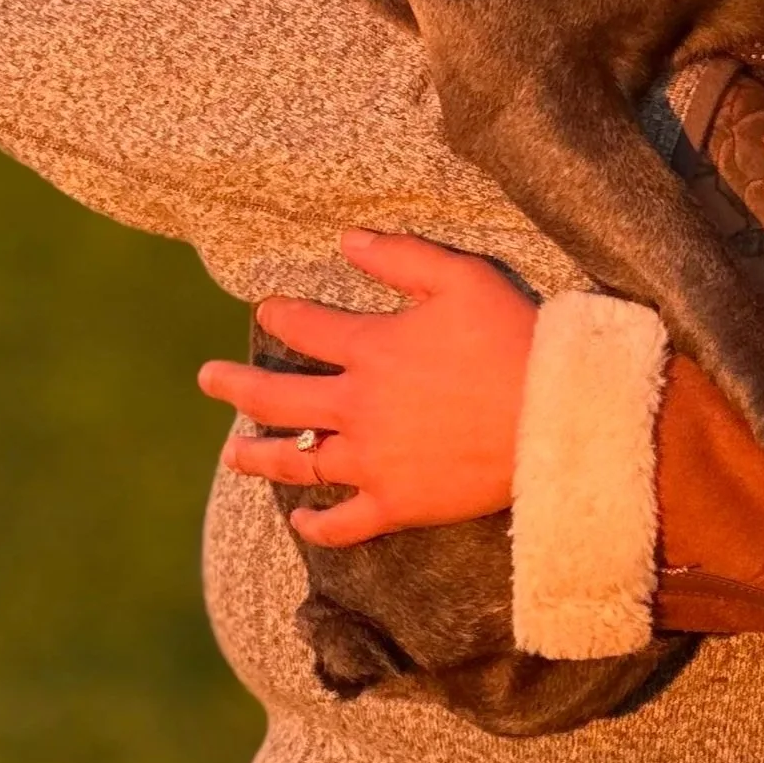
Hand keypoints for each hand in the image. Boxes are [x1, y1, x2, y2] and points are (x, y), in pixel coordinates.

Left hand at [198, 231, 534, 547]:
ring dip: (258, 456)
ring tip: (233, 453)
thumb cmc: (513, 338)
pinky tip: (300, 520)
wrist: (554, 415)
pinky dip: (316, 524)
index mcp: (372, 349)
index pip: (307, 329)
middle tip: (209, 380)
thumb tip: (347, 238)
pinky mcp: (398, 503)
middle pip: (278, 398)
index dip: (282, 316)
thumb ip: (400, 256)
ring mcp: (374, 461)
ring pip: (298, 461)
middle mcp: (359, 407)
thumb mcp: (461, 277)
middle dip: (237, 386)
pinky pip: (344, 521)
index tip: (266, 309)